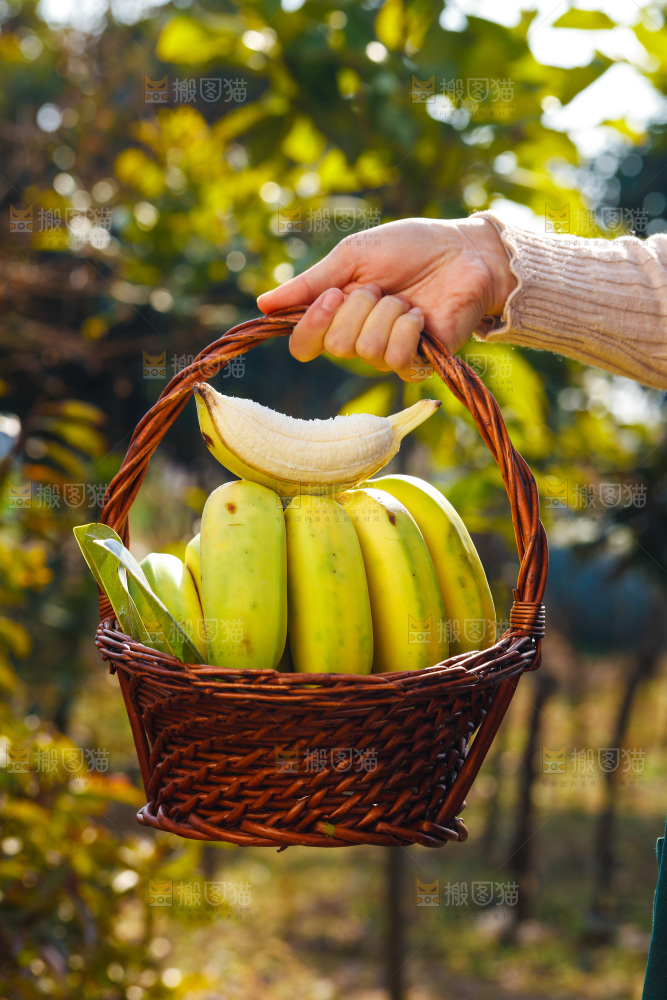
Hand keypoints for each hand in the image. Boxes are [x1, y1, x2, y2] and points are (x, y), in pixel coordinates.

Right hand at [256, 216, 515, 379]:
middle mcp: (358, 339)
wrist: (462, 251)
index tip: (332, 295)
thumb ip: (311, 284)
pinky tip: (419, 315)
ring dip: (387, 313)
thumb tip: (262, 305)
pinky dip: (406, 330)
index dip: (312, 326)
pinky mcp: (418, 363)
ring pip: (366, 350)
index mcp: (337, 315)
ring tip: (405, 298)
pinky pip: (396, 358)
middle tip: (381, 287)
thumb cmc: (409, 249)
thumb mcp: (352, 257)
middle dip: (359, 308)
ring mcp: (388, 354)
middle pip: (336, 346)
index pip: (303, 345)